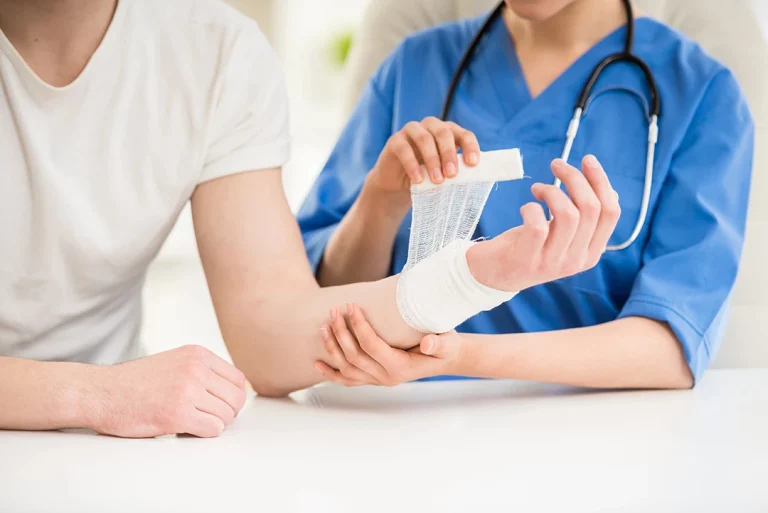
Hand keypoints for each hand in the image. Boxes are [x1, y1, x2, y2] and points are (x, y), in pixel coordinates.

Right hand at [89, 345, 247, 437]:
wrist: (100, 392)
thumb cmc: (135, 383)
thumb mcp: (175, 362)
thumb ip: (202, 371)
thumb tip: (232, 391)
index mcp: (197, 354)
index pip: (238, 379)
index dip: (232, 397)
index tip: (219, 405)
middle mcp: (196, 368)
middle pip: (237, 398)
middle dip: (227, 413)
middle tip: (207, 418)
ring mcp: (187, 390)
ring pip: (226, 415)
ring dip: (213, 424)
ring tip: (192, 422)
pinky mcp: (178, 413)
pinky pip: (213, 429)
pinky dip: (203, 433)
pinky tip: (185, 428)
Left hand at [314, 303, 463, 385]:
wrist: (445, 358)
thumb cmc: (445, 346)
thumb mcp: (448, 342)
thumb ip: (439, 343)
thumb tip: (427, 344)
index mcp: (400, 367)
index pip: (371, 345)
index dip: (358, 325)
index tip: (351, 305)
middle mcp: (386, 377)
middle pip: (354, 356)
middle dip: (341, 332)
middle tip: (335, 311)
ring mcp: (377, 380)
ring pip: (347, 368)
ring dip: (333, 347)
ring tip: (324, 326)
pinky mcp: (372, 379)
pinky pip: (348, 379)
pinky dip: (331, 373)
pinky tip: (317, 363)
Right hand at [367, 117, 480, 195]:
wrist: (398, 186)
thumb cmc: (427, 178)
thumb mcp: (444, 174)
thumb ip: (456, 172)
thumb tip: (474, 179)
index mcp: (448, 132)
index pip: (464, 134)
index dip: (470, 147)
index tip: (472, 164)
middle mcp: (431, 126)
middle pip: (443, 133)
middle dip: (449, 154)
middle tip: (452, 174)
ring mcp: (411, 131)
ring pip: (424, 138)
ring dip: (432, 160)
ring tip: (437, 180)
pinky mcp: (395, 141)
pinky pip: (404, 149)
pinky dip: (412, 164)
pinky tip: (418, 179)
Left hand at [467, 155, 620, 291]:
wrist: (493, 274)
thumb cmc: (530, 245)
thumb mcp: (562, 233)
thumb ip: (584, 218)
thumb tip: (609, 191)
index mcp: (591, 253)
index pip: (611, 213)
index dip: (601, 181)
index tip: (587, 160)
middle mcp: (576, 260)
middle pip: (591, 209)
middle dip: (575, 178)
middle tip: (556, 165)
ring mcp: (552, 263)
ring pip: (569, 215)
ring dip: (552, 191)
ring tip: (537, 188)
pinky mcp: (527, 260)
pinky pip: (537, 226)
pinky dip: (531, 208)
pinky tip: (526, 207)